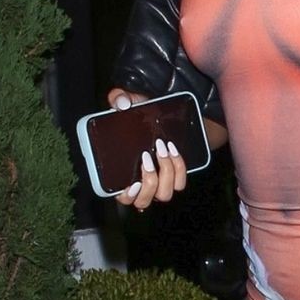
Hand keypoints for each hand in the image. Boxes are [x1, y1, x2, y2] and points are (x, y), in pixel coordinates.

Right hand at [106, 91, 187, 212]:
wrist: (169, 117)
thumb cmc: (143, 115)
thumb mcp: (131, 102)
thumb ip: (119, 98)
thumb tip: (122, 103)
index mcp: (124, 175)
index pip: (122, 198)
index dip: (126, 196)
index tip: (131, 184)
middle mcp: (142, 184)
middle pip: (144, 201)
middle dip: (149, 182)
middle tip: (148, 157)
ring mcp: (161, 183)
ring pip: (164, 194)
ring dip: (165, 173)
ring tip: (163, 149)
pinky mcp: (177, 178)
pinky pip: (180, 183)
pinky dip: (179, 168)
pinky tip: (173, 150)